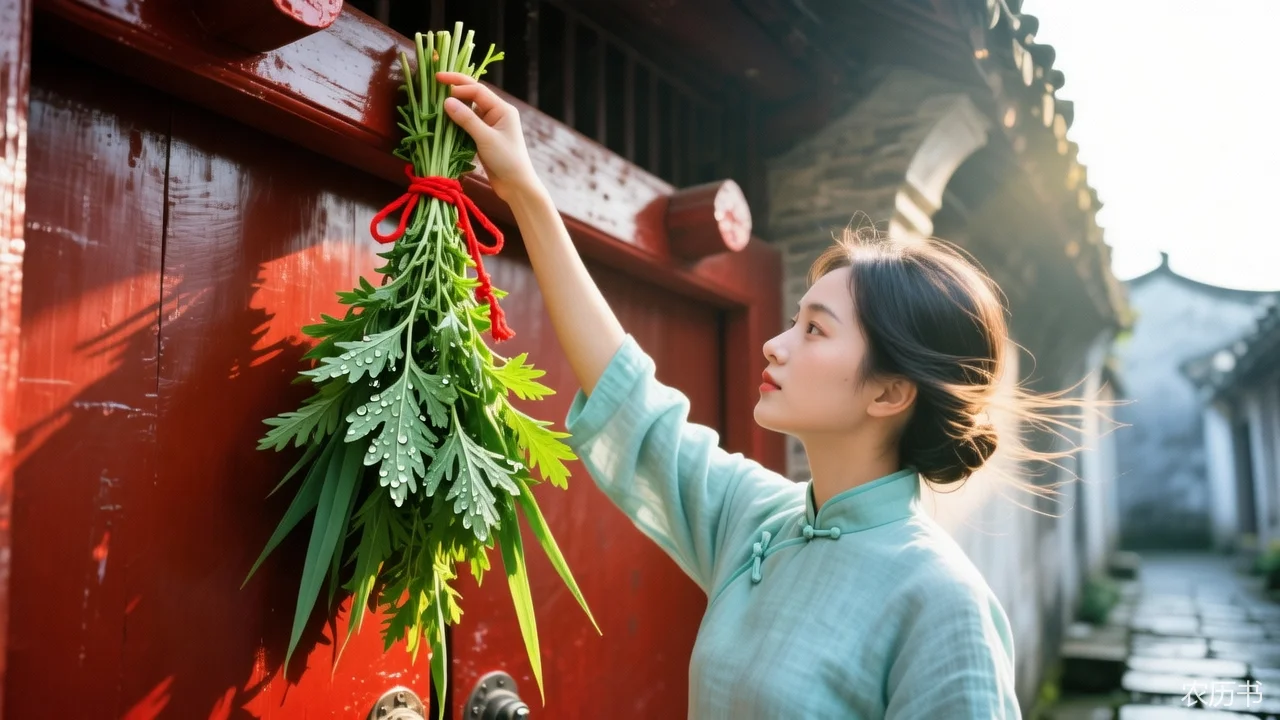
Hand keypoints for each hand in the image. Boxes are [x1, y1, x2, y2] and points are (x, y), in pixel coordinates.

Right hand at [437, 71, 542, 203]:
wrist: (516, 186)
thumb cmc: (507, 160)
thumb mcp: (486, 138)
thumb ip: (466, 119)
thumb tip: (446, 101)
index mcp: (502, 109)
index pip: (477, 90)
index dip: (458, 84)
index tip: (439, 82)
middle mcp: (497, 113)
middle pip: (473, 95)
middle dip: (456, 88)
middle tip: (436, 81)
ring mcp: (490, 125)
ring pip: (468, 110)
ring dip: (454, 106)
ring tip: (435, 102)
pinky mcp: (483, 137)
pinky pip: (467, 124)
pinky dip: (456, 121)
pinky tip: (443, 121)